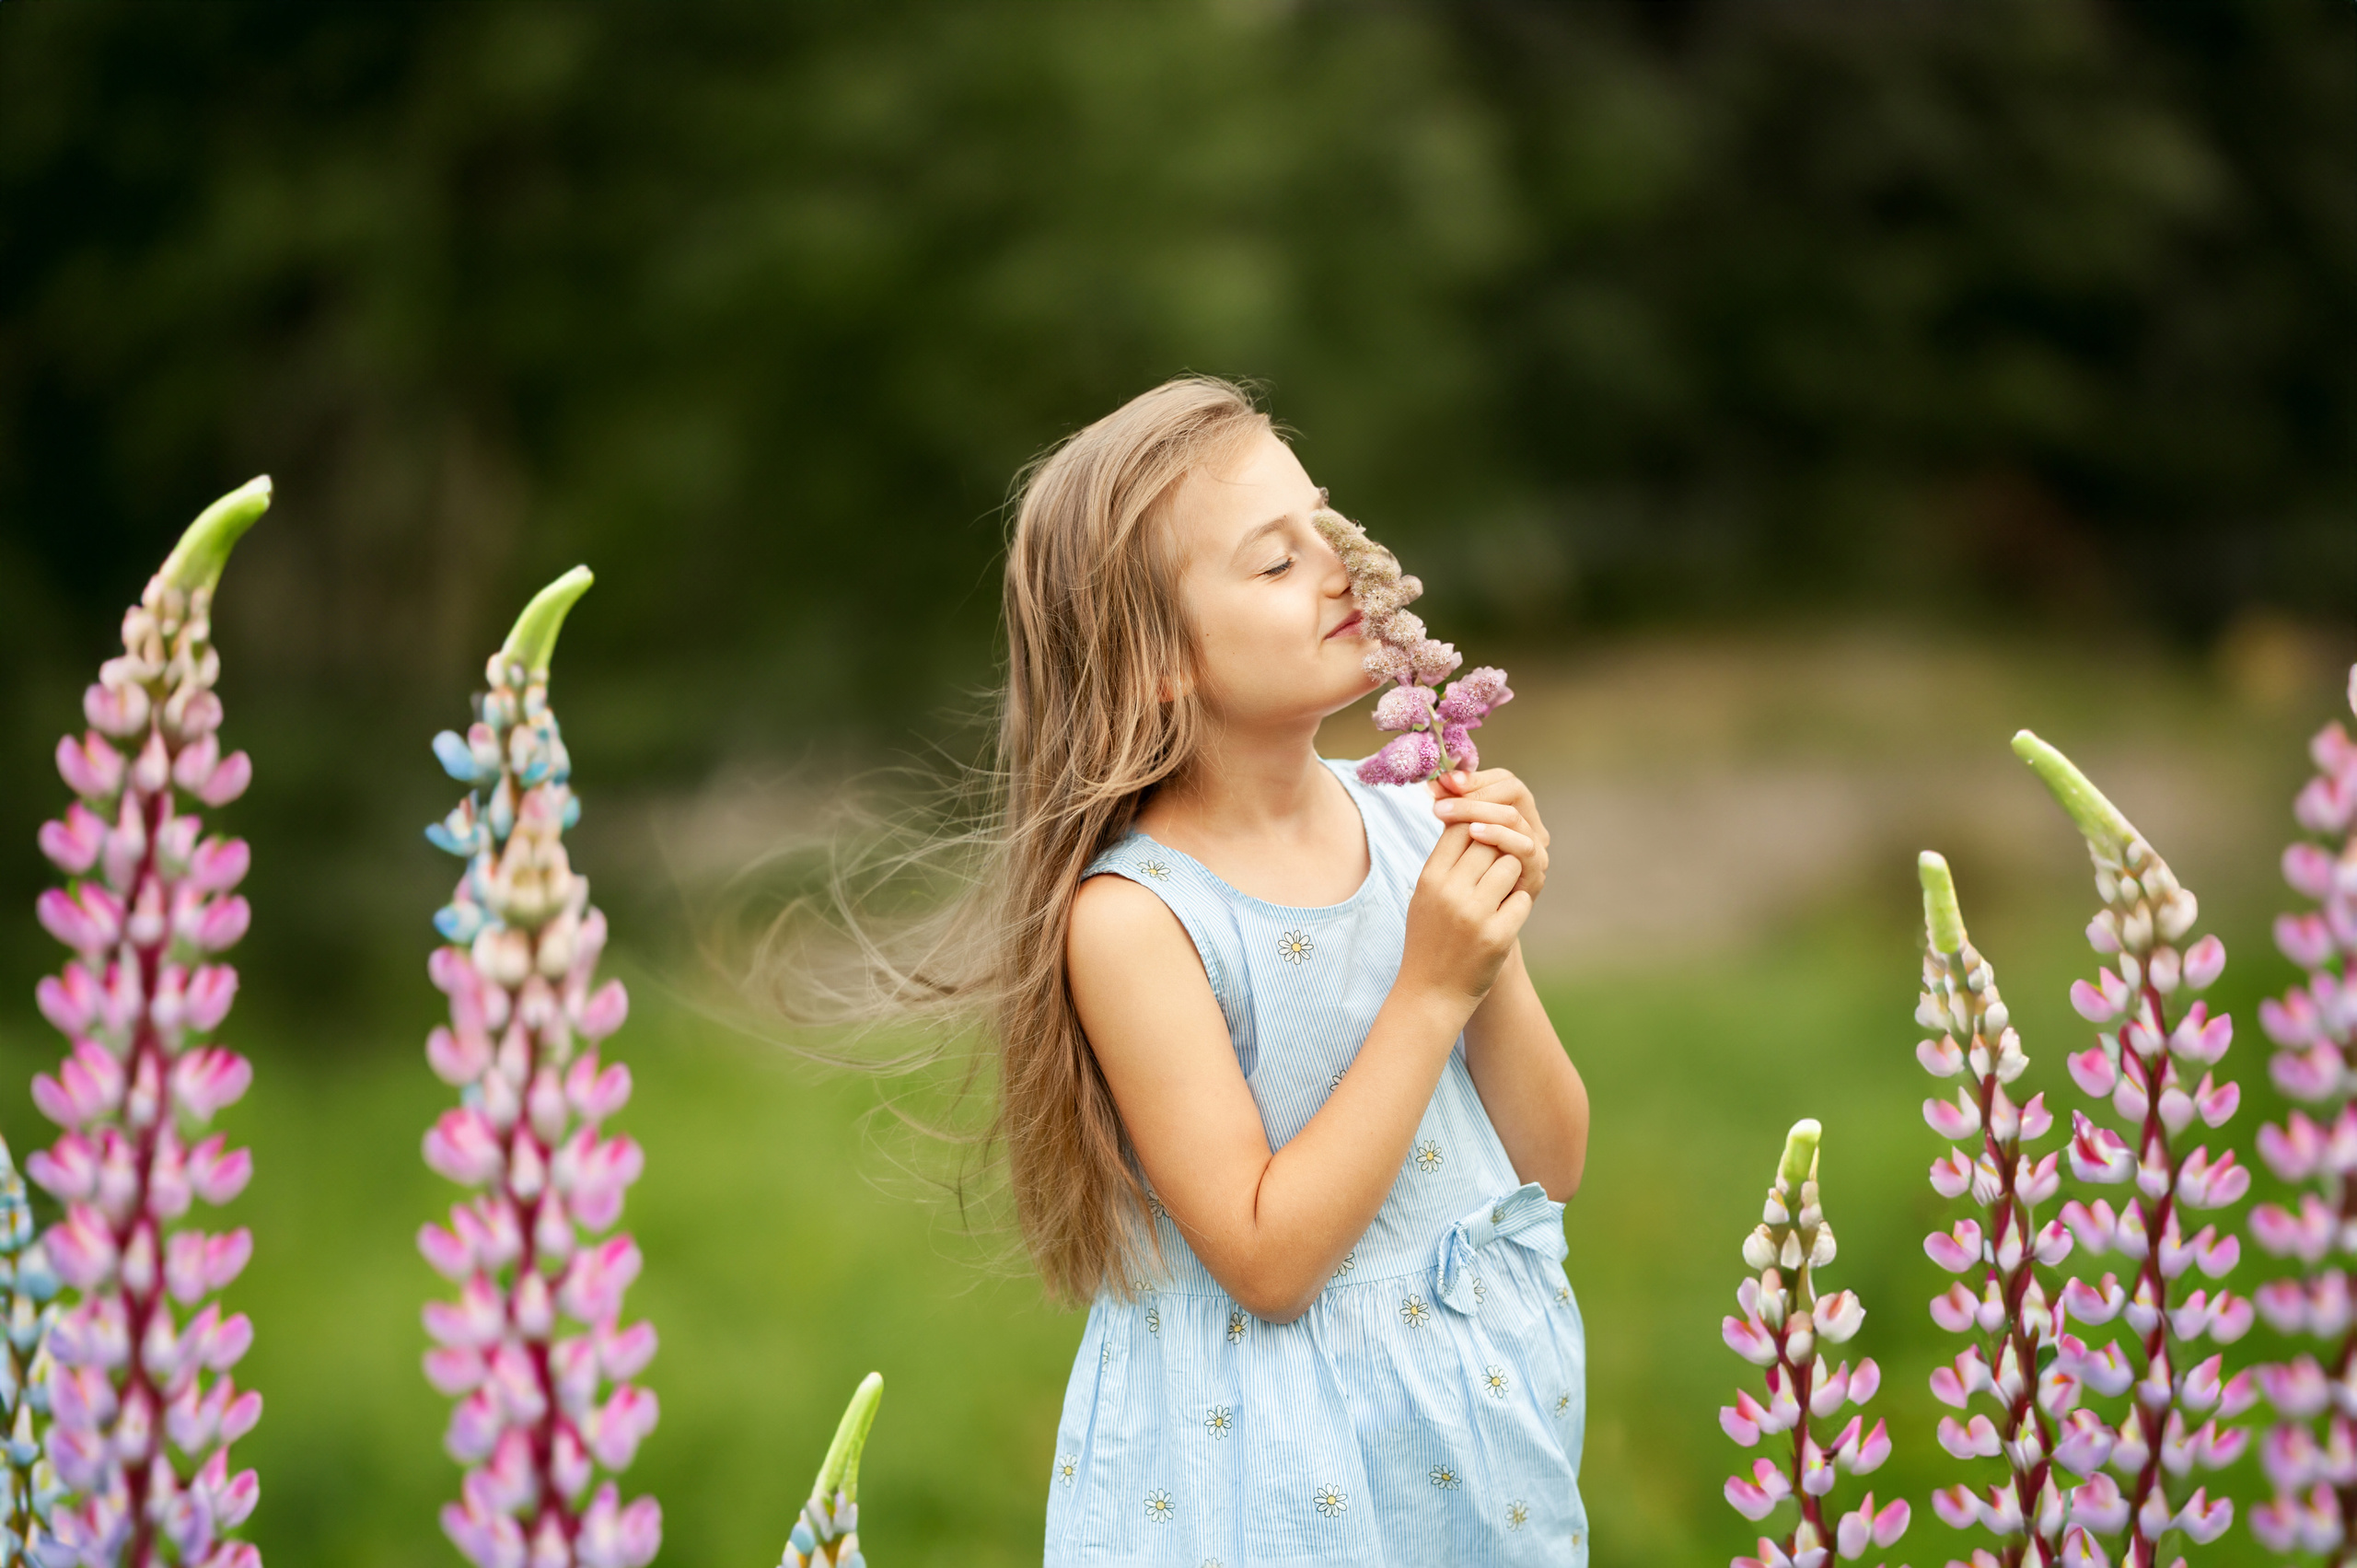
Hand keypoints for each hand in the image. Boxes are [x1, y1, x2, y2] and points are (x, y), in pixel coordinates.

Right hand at [1399, 821, 1530, 1013]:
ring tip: (1499, 894)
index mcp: (1429, 878)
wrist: (1431, 993)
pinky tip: (1503, 918)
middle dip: (1498, 852)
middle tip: (1493, 871)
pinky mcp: (1497, 935)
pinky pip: (1521, 899)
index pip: (1460, 827)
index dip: (1476, 829)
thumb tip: (1472, 820)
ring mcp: (1474, 914)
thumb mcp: (1426, 896)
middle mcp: (1450, 892)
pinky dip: (1517, 905)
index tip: (1481, 844)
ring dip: (1512, 876)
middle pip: (1489, 842)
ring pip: (1510, 865)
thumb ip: (1445, 862)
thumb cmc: (1430, 939)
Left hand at [1429, 768, 1549, 902]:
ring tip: (1448, 813)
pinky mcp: (1534, 878)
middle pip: (1513, 792)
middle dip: (1473, 793)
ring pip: (1515, 817)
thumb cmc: (1458, 886)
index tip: (1445, 781)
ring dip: (1481, 810)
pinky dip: (1499, 836)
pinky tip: (1474, 833)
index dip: (1477, 777)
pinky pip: (1523, 848)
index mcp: (1515, 815)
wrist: (1463, 939)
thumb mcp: (1454, 842)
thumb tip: (1434, 782)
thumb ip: (1451, 812)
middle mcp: (1532, 829)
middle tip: (1440, 801)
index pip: (1505, 780)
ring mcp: (1536, 853)